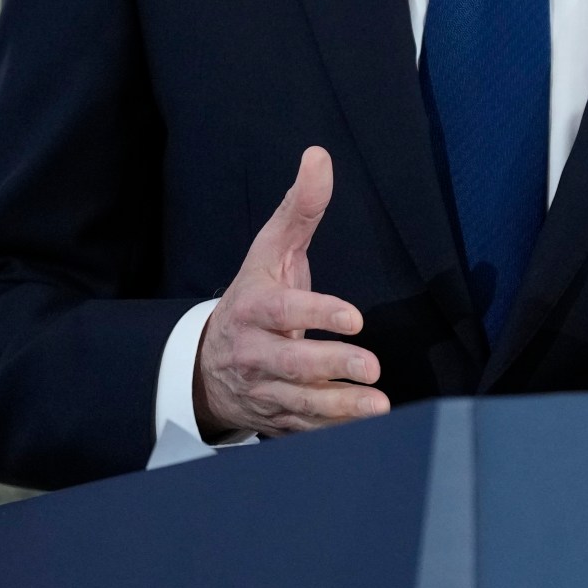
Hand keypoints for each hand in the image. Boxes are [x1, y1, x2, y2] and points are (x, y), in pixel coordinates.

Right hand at [192, 147, 388, 438]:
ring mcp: (265, 390)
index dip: (317, 313)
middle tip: (371, 366)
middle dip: (330, 366)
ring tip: (378, 405)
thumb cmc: (254, 298)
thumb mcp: (270, 251)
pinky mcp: (278, 418)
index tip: (354, 317)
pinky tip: (368, 428)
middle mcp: (255, 353)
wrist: (209, 363)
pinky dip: (333, 431)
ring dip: (339, 407)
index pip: (283, 311)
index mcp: (253, 308)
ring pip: (300, 402)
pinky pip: (304, 429)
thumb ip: (300, 209)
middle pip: (290, 363)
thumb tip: (319, 156)